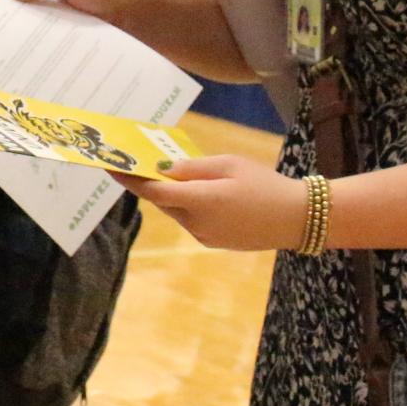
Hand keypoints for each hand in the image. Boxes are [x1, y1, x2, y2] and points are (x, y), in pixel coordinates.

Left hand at [119, 155, 309, 250]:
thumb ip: (193, 167)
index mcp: (199, 201)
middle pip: (161, 201)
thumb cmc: (264, 184)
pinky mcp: (213, 242)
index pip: (152, 190)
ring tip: (168, 173)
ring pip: (175, 211)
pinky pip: (189, 220)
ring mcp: (204, 236)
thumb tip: (163, 169)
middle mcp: (196, 223)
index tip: (109, 166)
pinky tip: (195, 192)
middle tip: (136, 163)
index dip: (128, 178)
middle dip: (149, 183)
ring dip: (169, 194)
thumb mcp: (228, 165)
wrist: (297, 219)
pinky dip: (185, 205)